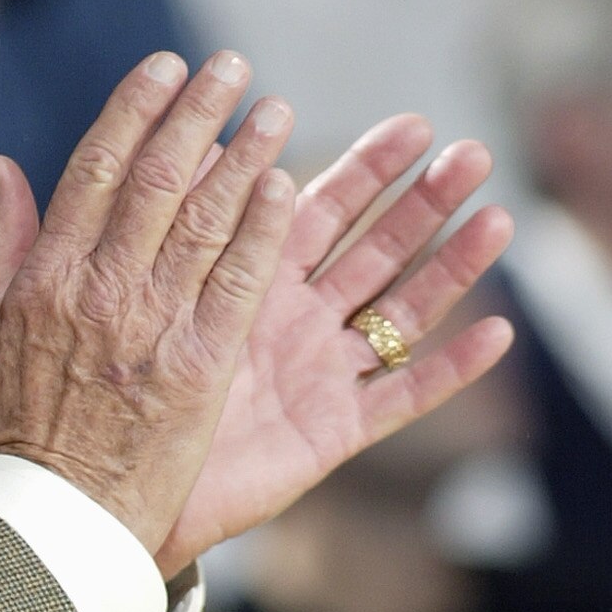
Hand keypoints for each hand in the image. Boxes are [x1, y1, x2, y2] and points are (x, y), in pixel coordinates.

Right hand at [0, 49, 296, 557]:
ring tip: (272, 110)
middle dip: (198, 112)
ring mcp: (152, 324)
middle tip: (232, 68)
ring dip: (243, 155)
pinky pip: (239, 281)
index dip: (135, 108)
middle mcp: (99, 288)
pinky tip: (283, 186)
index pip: (97, 167)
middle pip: (157, 177)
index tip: (166, 67)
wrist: (54, 514)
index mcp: (44, 274)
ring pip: (205, 217)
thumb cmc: (13, 426)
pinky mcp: (200, 365)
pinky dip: (261, 229)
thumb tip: (0, 167)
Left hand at [157, 115, 513, 573]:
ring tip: (498, 216)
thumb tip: (189, 147)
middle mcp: (300, 321)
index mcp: (255, 281)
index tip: (415, 124)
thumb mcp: (146, 300)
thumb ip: (174, 227)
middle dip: (424, 202)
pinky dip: (451, 369)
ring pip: (402, 310)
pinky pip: (402, 397)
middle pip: (376, 249)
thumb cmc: (123, 392)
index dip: (369, 170)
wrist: (111, 487)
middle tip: (471, 152)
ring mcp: (323, 374)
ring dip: (453, 267)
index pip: (322, 209)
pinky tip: (500, 332)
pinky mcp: (333, 431)